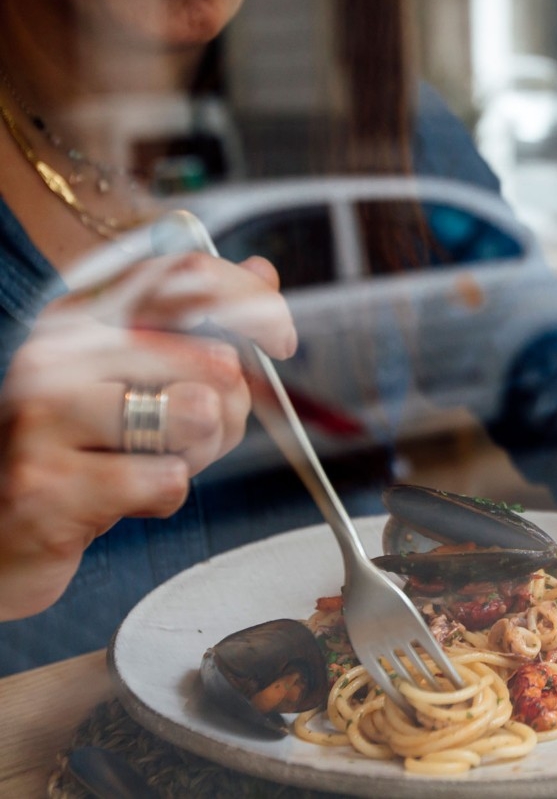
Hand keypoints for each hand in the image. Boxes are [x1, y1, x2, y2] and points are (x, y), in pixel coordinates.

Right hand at [0, 251, 295, 619]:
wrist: (1, 531)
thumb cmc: (83, 450)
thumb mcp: (145, 377)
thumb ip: (201, 326)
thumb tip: (263, 272)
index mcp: (82, 312)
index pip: (187, 276)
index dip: (254, 304)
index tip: (282, 340)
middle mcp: (56, 350)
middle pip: (212, 359)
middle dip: (230, 409)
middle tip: (191, 437)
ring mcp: (43, 414)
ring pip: (196, 416)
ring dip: (195, 454)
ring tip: (148, 462)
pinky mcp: (46, 482)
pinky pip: (167, 482)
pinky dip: (162, 497)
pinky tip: (119, 499)